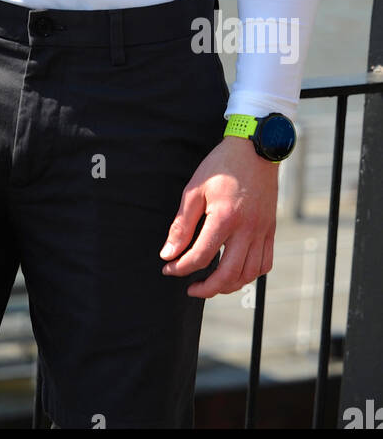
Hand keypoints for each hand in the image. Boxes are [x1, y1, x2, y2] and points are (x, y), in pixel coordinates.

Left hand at [159, 136, 278, 297]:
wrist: (255, 149)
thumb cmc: (221, 167)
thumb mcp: (194, 190)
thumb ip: (181, 225)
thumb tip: (168, 253)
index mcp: (224, 218)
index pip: (200, 256)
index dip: (180, 268)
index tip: (168, 268)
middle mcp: (246, 229)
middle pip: (228, 274)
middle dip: (206, 289)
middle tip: (190, 288)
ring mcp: (262, 231)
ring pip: (249, 274)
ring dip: (229, 286)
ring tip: (211, 283)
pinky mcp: (270, 230)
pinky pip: (265, 263)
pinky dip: (251, 275)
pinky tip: (236, 272)